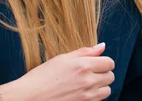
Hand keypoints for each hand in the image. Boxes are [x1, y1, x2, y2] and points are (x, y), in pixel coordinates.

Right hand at [0, 42, 114, 100]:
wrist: (30, 97)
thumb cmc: (42, 76)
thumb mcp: (62, 58)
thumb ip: (84, 52)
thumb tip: (101, 46)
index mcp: (83, 66)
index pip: (109, 63)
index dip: (104, 61)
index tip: (96, 61)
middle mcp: (88, 81)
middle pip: (111, 76)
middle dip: (103, 73)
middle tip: (90, 71)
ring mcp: (87, 96)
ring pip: (107, 90)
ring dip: (101, 86)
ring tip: (87, 82)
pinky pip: (99, 100)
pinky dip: (95, 96)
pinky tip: (82, 91)